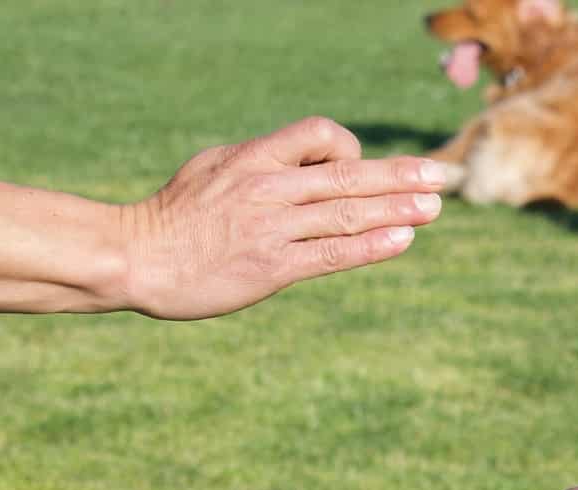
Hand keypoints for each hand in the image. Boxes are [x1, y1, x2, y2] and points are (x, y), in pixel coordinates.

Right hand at [120, 116, 445, 319]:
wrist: (136, 258)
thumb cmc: (172, 216)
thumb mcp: (212, 169)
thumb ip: (257, 164)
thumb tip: (297, 162)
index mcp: (253, 157)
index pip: (319, 134)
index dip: (350, 147)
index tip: (363, 167)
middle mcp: (268, 188)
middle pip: (348, 174)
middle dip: (400, 175)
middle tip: (441, 176)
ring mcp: (271, 228)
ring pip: (348, 212)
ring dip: (398, 209)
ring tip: (435, 206)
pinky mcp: (272, 268)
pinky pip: (332, 254)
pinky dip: (371, 246)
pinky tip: (402, 240)